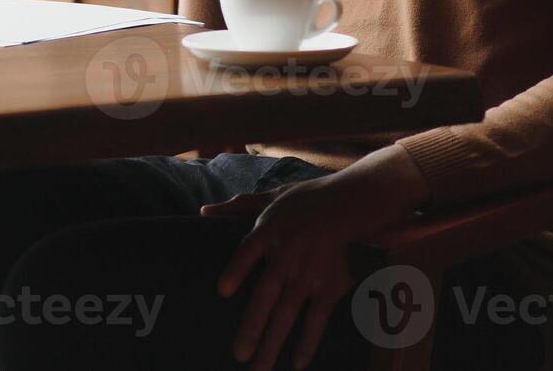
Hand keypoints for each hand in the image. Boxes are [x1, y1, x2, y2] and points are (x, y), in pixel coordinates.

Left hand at [200, 146, 429, 369]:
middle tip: (238, 355)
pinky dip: (308, 341)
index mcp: (268, 232)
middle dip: (252, 326)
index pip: (248, 251)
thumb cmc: (302, 204)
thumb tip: (204, 214)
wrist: (347, 205)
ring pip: (288, 313)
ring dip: (273, 342)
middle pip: (266, 293)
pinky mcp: (329, 285)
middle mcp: (287, 256)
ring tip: (258, 369)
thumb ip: (237, 208)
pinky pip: (317, 319)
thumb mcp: (269, 199)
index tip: (222, 291)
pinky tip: (296, 363)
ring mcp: (308, 274)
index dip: (236, 269)